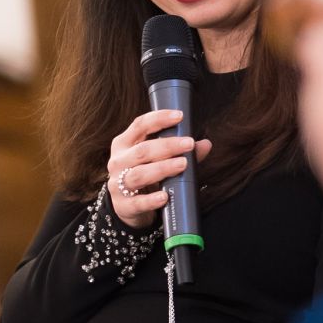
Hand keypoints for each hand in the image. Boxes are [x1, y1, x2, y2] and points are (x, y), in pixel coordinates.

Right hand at [105, 109, 211, 227]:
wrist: (128, 207)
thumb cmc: (147, 176)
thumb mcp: (159, 161)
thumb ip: (181, 152)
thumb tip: (205, 144)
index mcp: (125, 144)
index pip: (139, 125)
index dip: (159, 119)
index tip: (180, 116)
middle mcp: (118, 161)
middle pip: (142, 150)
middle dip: (167, 146)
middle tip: (189, 143)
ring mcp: (117, 184)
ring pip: (139, 174)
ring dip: (162, 168)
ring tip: (183, 164)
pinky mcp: (123, 205)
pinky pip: (137, 202)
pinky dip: (151, 200)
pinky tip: (164, 196)